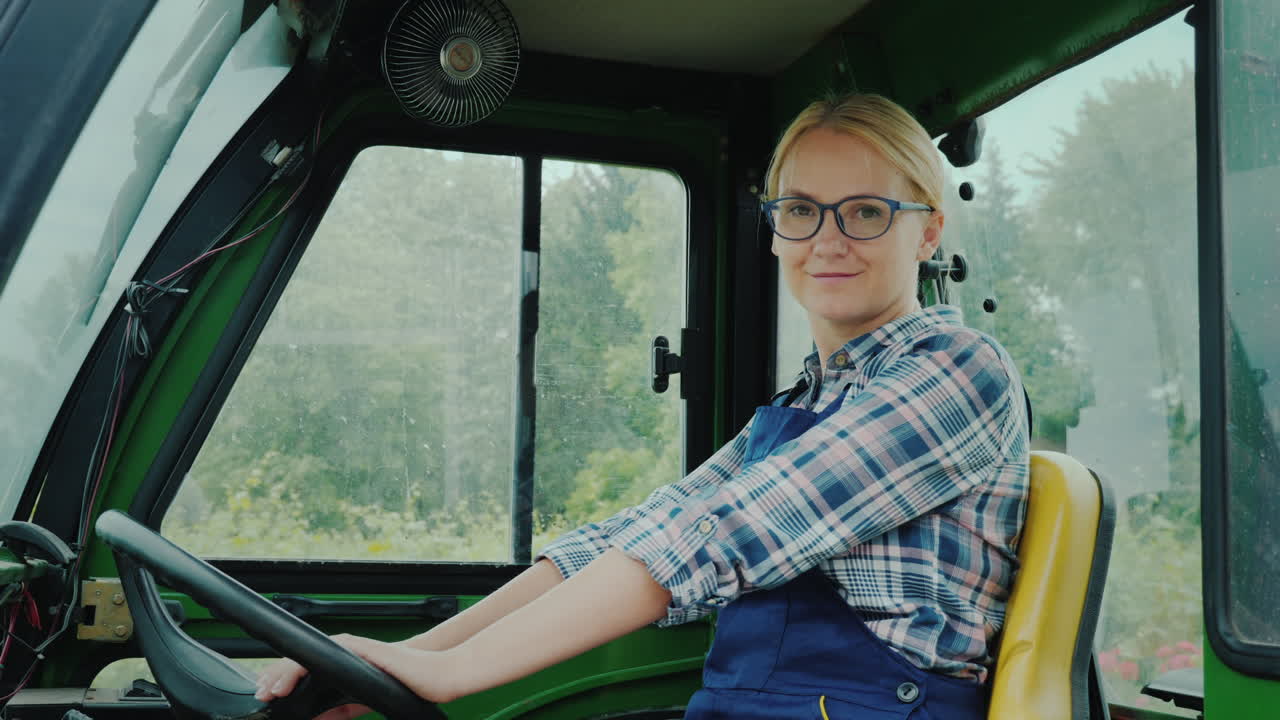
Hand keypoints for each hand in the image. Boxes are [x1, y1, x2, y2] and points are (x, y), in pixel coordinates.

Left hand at [255, 633, 460, 711]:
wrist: (435, 675)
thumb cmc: (406, 682)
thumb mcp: (362, 701)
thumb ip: (339, 709)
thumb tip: (315, 719)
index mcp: (344, 662)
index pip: (305, 667)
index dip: (282, 679)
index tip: (266, 695)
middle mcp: (345, 651)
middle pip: (300, 658)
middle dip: (275, 676)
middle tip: (260, 693)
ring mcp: (352, 648)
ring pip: (308, 654)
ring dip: (284, 671)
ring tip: (270, 689)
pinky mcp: (361, 649)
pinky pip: (326, 653)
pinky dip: (305, 665)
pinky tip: (294, 677)